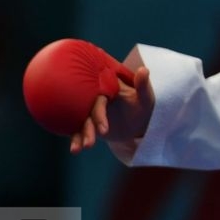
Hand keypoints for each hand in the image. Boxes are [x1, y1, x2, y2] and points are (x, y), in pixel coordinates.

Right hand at [69, 44, 153, 158]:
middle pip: (87, 112)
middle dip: (87, 129)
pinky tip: (74, 150)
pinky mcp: (88, 123)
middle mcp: (95, 98)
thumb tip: (143, 69)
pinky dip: (76, 140)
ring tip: (77, 150)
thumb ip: (143, 86)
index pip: (99, 99)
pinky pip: (79, 130)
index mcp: (107, 89)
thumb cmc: (143, 105)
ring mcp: (90, 111)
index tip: (104, 131)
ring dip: (79, 136)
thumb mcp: (146, 98)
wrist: (139, 120)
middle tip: (90, 144)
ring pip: (82, 122)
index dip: (99, 115)